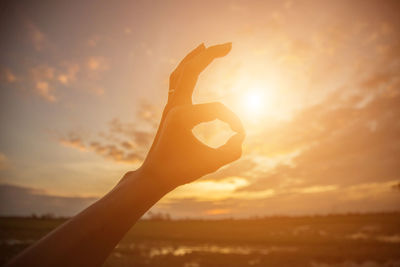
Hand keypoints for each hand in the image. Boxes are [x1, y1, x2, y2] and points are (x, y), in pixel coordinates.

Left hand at [140, 43, 244, 187]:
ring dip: (194, 58)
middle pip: (192, 70)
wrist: (155, 175)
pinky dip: (185, 70)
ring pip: (180, 72)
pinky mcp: (170, 109)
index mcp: (182, 116)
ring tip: (207, 46)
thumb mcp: (211, 163)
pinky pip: (176, 82)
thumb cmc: (181, 170)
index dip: (233, 121)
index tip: (239, 136)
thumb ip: (231, 150)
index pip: (217, 109)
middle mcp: (174, 105)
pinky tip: (192, 66)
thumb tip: (240, 136)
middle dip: (210, 55)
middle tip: (229, 44)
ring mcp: (170, 105)